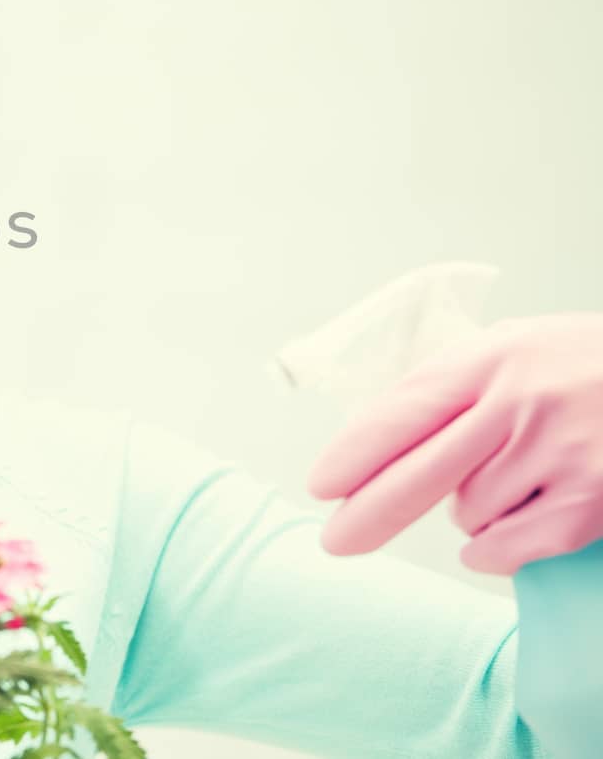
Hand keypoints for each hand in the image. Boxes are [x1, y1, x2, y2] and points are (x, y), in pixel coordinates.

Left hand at [305, 313, 602, 574]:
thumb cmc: (588, 368)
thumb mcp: (520, 347)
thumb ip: (456, 384)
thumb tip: (378, 441)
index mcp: (494, 356)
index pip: (406, 409)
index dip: (357, 452)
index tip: (322, 484)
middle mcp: (522, 402)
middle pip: (419, 474)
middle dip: (369, 514)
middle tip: (333, 543)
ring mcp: (558, 454)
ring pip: (466, 513)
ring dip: (473, 510)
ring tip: (520, 475)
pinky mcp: (590, 503)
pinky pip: (505, 549)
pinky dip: (496, 550)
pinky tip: (513, 529)